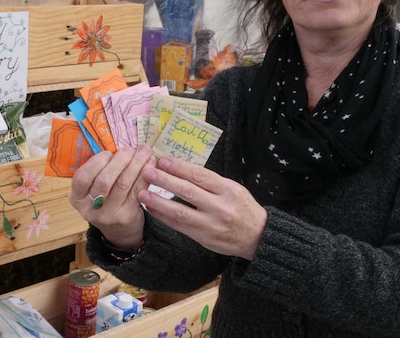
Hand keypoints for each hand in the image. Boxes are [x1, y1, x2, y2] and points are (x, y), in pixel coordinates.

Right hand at [70, 144, 155, 248]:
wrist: (119, 230)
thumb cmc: (106, 200)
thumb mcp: (94, 189)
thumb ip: (100, 170)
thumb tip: (118, 146)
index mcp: (77, 198)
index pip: (82, 177)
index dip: (96, 162)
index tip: (109, 153)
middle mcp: (89, 208)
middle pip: (104, 180)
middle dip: (120, 161)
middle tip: (130, 149)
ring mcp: (108, 214)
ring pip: (123, 184)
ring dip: (136, 164)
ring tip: (144, 152)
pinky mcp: (126, 216)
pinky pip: (137, 190)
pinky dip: (145, 174)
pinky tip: (150, 164)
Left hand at [138, 157, 267, 260]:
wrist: (257, 236)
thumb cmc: (242, 208)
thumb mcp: (233, 189)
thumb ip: (210, 182)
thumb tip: (181, 169)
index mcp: (228, 189)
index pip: (200, 175)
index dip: (179, 167)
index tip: (163, 161)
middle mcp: (220, 206)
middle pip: (188, 191)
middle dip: (165, 181)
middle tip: (148, 173)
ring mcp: (211, 224)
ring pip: (181, 212)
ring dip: (159, 202)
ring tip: (143, 194)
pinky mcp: (204, 238)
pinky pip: (180, 226)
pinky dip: (164, 217)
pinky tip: (152, 209)